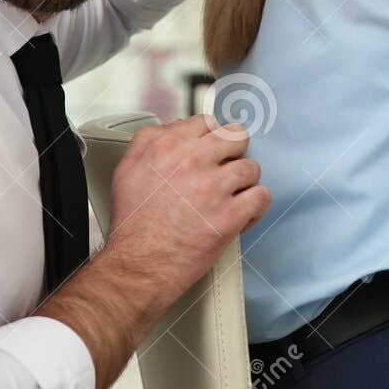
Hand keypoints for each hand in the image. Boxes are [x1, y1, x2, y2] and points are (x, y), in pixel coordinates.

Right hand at [103, 114, 271, 305]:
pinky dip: (256, 206)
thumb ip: (150, 141)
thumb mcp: (127, 169)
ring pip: (252, 168)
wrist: (139, 265)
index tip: (214, 150)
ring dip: (245, 182)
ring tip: (232, 196)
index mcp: (167, 146)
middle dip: (233, 153)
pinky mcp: (230, 215)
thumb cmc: (133, 225)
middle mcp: (191, 161)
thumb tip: (174, 128)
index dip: (212, 138)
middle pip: (236, 137)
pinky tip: (242, 213)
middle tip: (226, 170)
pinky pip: (261, 197)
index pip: (206, 123)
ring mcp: (213, 188)